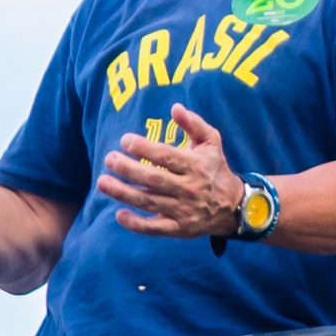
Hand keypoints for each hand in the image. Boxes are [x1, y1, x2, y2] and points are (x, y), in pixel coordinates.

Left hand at [100, 104, 241, 237]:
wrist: (233, 205)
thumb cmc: (215, 168)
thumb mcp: (211, 142)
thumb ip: (194, 123)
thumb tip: (175, 107)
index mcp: (196, 165)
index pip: (166, 156)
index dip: (144, 148)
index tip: (125, 140)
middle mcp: (189, 188)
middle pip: (153, 179)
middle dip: (128, 169)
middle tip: (109, 159)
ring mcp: (183, 210)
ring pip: (148, 202)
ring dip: (123, 193)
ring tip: (102, 182)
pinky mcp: (179, 228)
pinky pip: (154, 228)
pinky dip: (136, 224)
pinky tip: (119, 214)